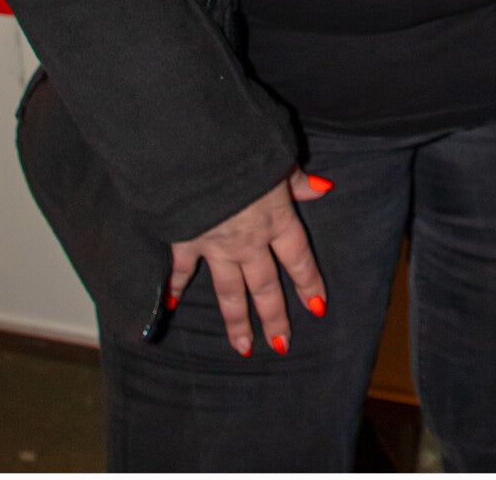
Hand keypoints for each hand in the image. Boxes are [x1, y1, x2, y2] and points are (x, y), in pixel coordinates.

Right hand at [167, 168, 333, 355]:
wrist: (197, 151)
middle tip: (280, 346)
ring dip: (237, 320)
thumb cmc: (243, 147)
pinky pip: (182, 270)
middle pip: (265, 285)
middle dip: (274, 317)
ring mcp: (215, 245)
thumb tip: (322, 188)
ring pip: (229, 291)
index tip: (317, 308)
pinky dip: (176, 287)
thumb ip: (297, 179)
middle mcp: (248, 240)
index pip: (298, 258)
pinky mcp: (185, 240)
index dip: (309, 283)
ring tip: (243, 347)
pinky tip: (172, 307)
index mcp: (275, 218)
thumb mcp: (278, 157)